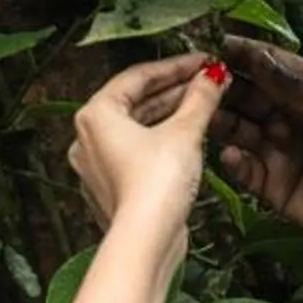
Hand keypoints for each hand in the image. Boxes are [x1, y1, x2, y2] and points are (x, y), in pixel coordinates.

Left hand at [67, 50, 226, 236]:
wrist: (147, 240)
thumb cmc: (156, 185)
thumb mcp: (185, 132)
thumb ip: (200, 98)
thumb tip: (213, 77)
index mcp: (96, 115)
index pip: (138, 76)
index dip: (176, 66)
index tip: (203, 61)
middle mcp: (88, 138)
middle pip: (136, 102)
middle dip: (175, 90)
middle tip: (207, 81)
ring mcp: (98, 165)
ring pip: (138, 128)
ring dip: (171, 114)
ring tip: (204, 104)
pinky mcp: (112, 188)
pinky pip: (137, 152)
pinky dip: (161, 140)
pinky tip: (189, 136)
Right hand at [213, 36, 302, 255]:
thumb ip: (296, 88)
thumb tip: (257, 56)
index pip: (272, 66)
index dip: (245, 54)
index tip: (216, 43)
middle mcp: (292, 117)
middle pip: (249, 95)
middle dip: (225, 86)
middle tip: (199, 80)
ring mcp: (280, 150)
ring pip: (240, 129)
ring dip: (222, 120)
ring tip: (203, 113)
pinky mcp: (273, 185)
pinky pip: (245, 169)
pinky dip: (233, 162)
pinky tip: (230, 155)